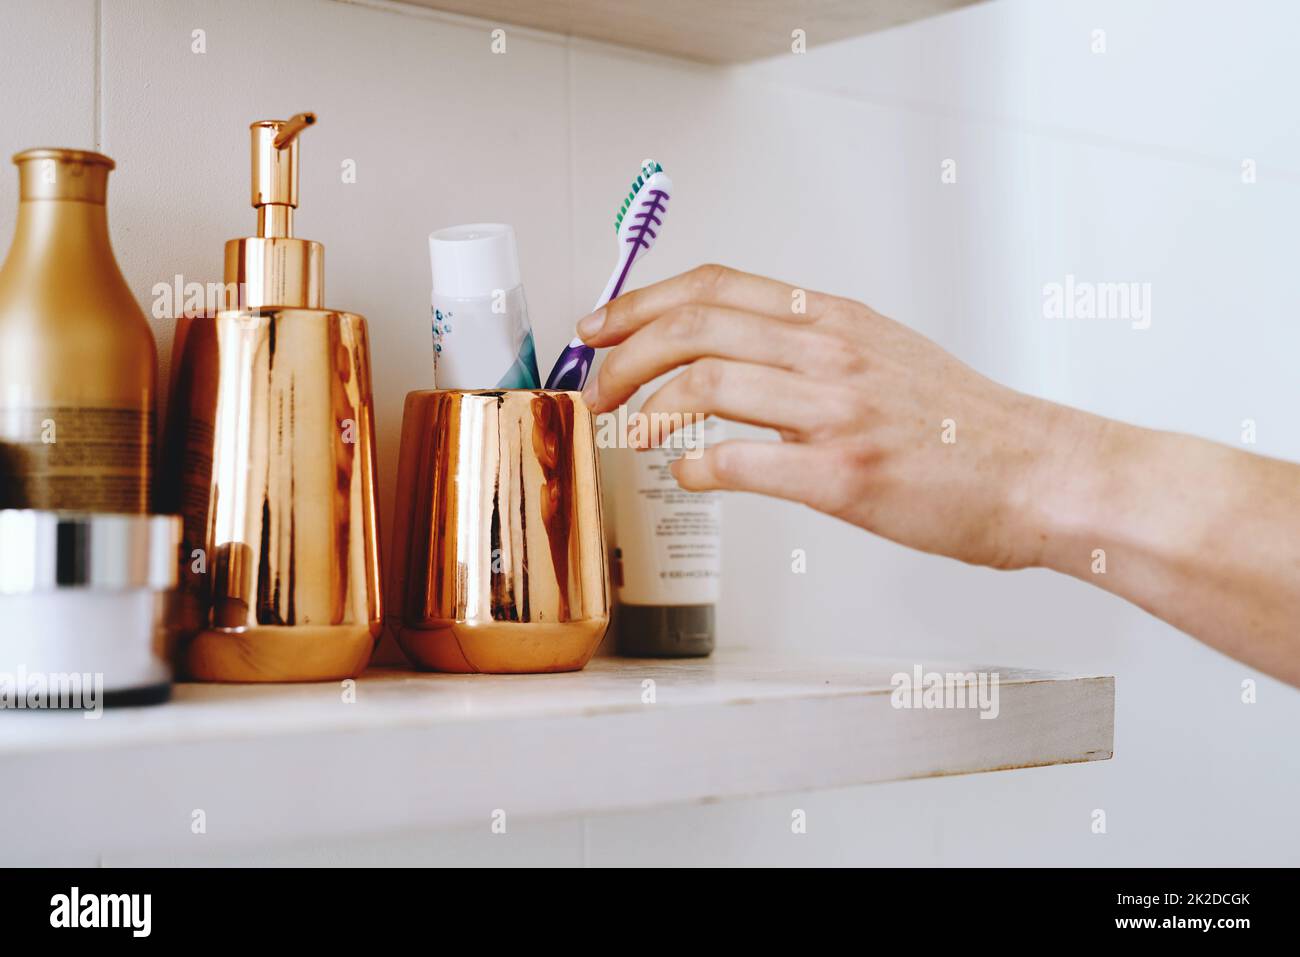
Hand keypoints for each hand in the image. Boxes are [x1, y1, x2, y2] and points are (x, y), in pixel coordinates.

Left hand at [578, 264, 1086, 570]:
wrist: (1040, 472)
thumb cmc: (965, 425)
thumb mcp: (883, 352)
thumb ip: (809, 345)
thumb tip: (733, 355)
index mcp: (834, 319)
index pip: (714, 286)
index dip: (639, 302)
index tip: (601, 328)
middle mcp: (831, 351)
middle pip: (694, 325)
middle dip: (624, 355)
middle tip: (598, 386)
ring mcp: (837, 411)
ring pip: (707, 381)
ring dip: (646, 408)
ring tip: (626, 432)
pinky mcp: (844, 474)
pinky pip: (741, 461)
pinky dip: (696, 467)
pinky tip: (686, 475)